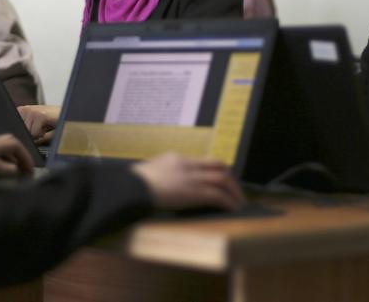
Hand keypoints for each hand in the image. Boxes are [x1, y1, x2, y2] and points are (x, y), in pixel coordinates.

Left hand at [0, 134, 33, 176]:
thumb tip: (16, 170)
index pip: (14, 144)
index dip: (25, 155)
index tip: (30, 169)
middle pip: (10, 143)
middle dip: (21, 154)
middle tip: (26, 169)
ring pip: (2, 148)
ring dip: (12, 158)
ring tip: (16, 173)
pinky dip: (2, 161)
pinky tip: (0, 172)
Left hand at [18, 105, 60, 143]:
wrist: (67, 114)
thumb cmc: (51, 121)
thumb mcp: (34, 127)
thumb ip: (25, 132)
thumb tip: (17, 141)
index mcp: (19, 112)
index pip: (14, 130)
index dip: (23, 135)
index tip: (32, 130)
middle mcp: (23, 109)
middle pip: (20, 133)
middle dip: (30, 135)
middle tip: (40, 128)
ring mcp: (31, 111)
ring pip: (27, 134)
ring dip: (36, 135)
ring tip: (44, 127)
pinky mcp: (39, 115)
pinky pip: (35, 133)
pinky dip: (42, 134)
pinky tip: (47, 126)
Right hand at [131, 153, 245, 211]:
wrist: (130, 188)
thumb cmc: (132, 186)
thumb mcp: (148, 174)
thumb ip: (160, 176)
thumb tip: (162, 186)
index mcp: (176, 159)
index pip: (202, 161)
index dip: (215, 171)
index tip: (221, 181)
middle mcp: (187, 164)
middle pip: (218, 165)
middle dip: (230, 178)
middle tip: (235, 191)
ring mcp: (191, 177)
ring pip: (222, 179)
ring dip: (234, 191)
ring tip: (239, 203)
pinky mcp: (193, 192)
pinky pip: (218, 195)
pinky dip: (228, 202)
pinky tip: (233, 209)